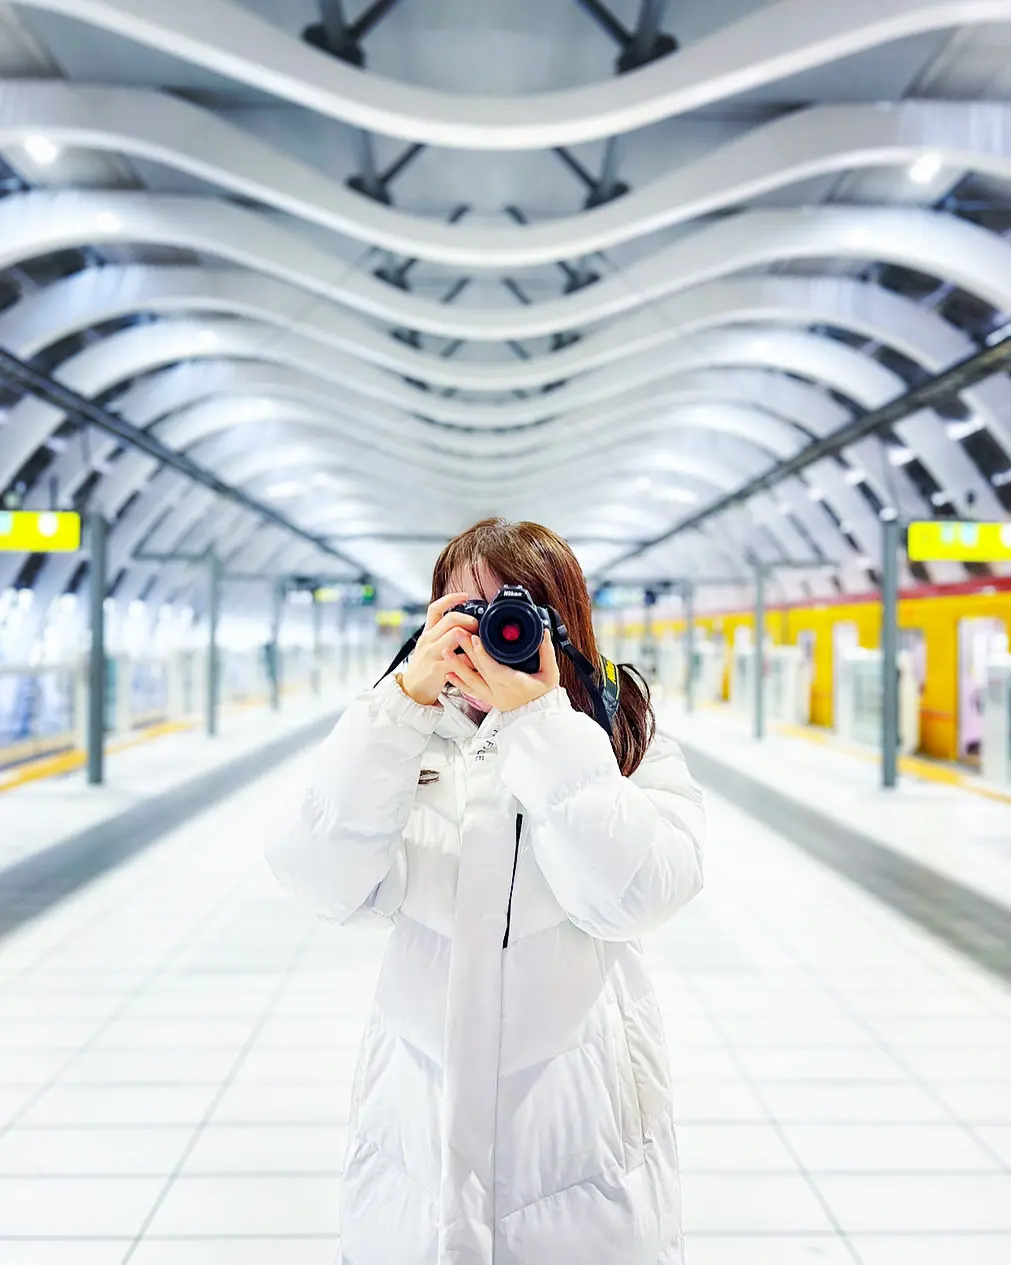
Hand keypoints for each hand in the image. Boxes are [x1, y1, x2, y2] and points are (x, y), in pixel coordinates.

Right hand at [400, 592, 478, 706]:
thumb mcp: (428, 647)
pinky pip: (458, 659)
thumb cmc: (424, 669)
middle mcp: (428, 640)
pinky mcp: (438, 669)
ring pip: (455, 635)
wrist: (411, 691)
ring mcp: (432, 654)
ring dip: (471, 636)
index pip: (435, 608)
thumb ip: (442, 635)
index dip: (451, 598)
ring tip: (478, 642)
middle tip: (477, 627)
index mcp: (427, 633)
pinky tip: (475, 662)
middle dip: (469, 620)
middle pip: (450, 619)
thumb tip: (462, 625)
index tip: (465, 596)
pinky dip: (470, 659)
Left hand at [444, 630, 560, 712]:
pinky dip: (458, 682)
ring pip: (471, 681)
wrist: (539, 716)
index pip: (494, 669)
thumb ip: (547, 653)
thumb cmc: (544, 695)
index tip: (475, 638)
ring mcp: (492, 696)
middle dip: (467, 651)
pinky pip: (470, 691)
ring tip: (446, 651)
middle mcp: (499, 692)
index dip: (483, 654)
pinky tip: (449, 673)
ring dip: (457, 665)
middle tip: (457, 634)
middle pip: (479, 670)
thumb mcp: (551, 674)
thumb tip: (544, 633)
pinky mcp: (488, 699)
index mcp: (514, 684)